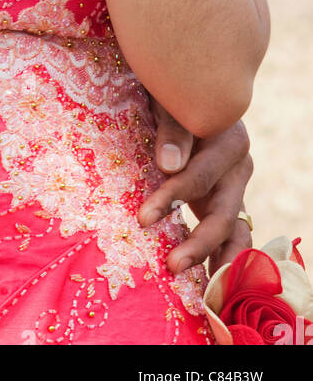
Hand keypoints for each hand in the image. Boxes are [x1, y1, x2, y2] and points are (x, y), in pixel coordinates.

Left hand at [138, 99, 252, 275]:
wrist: (185, 87)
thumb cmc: (171, 90)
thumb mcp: (170, 99)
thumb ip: (172, 128)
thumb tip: (169, 164)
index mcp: (228, 140)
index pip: (198, 177)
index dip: (171, 198)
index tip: (143, 219)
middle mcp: (238, 167)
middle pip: (224, 214)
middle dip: (198, 244)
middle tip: (170, 266)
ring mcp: (235, 185)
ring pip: (235, 231)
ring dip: (216, 260)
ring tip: (203, 293)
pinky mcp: (227, 198)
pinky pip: (231, 234)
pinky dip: (221, 257)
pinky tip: (208, 283)